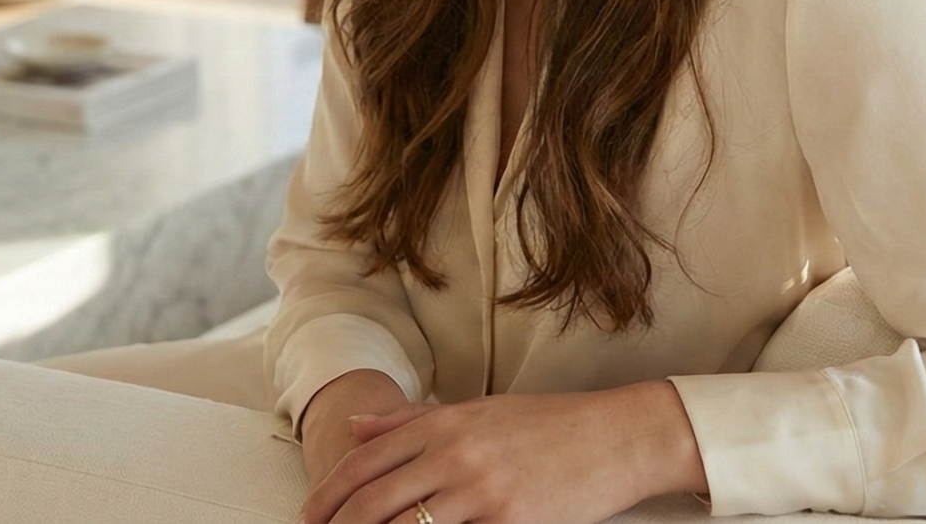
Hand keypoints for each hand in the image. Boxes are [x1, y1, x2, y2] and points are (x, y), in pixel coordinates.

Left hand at [298, 380, 706, 523]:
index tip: (309, 516)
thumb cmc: (551, 426)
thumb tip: (357, 428)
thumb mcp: (480, 411)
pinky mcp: (508, 519)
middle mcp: (454, 452)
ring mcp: (480, 488)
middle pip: (372, 500)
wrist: (617, 437)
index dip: (328, 494)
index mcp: (445, 423)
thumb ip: (415, 420)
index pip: (365, 461)